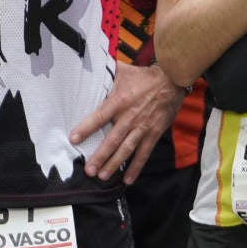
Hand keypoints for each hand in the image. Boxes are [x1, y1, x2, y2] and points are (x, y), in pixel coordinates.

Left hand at [69, 63, 185, 184]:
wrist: (172, 80)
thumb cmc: (145, 77)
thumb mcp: (124, 71)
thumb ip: (107, 73)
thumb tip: (89, 68)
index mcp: (120, 102)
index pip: (100, 117)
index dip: (86, 128)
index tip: (74, 139)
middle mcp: (130, 117)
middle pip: (113, 140)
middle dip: (100, 156)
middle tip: (89, 170)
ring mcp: (142, 127)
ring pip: (127, 149)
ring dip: (114, 164)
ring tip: (103, 176)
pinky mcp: (154, 133)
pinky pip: (144, 153)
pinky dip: (136, 167)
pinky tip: (128, 179)